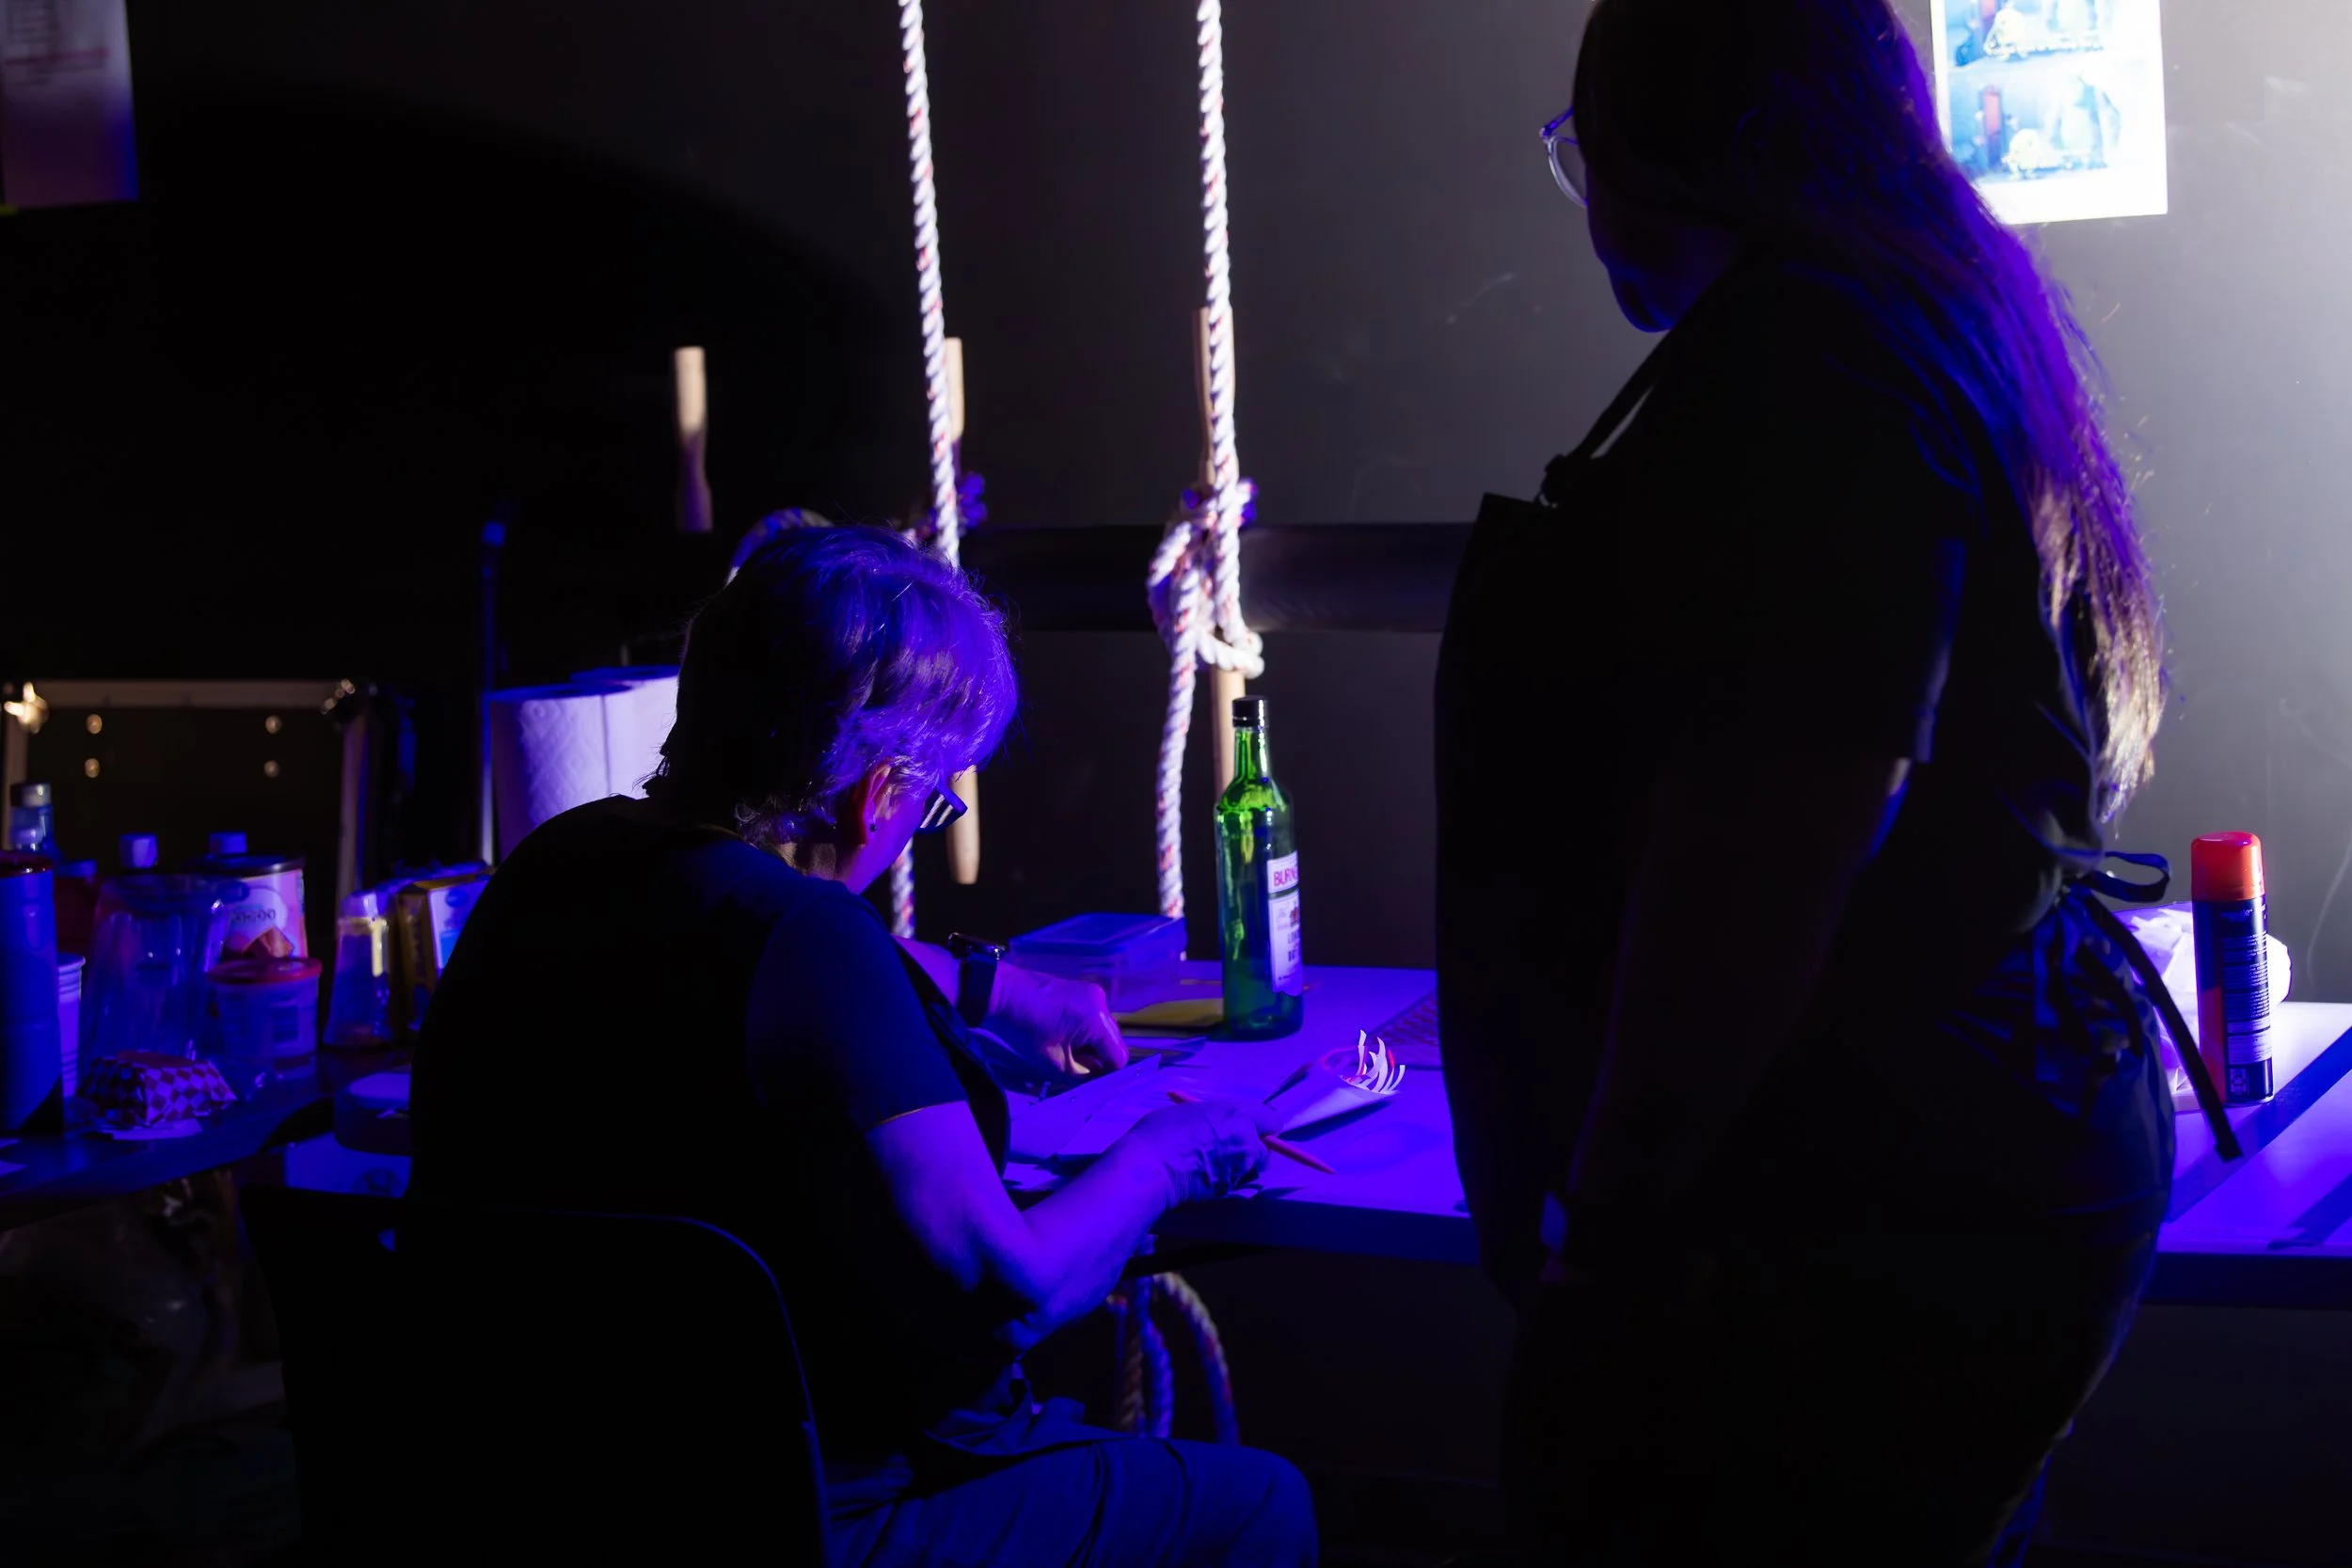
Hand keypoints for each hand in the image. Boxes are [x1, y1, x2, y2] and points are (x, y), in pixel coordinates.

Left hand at [982, 964, 1129, 1083]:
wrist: (1004, 994)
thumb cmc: (1026, 1031)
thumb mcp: (1055, 1062)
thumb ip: (1082, 1074)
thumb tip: (1097, 1075)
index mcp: (1098, 1021)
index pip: (1119, 1056)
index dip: (1108, 1073)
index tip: (1092, 1081)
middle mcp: (1103, 1003)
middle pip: (1113, 1041)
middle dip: (1100, 1058)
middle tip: (1078, 1069)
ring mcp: (1094, 993)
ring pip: (1104, 1029)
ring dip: (1092, 1044)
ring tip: (1069, 1051)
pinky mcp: (1084, 990)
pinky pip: (1095, 1016)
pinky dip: (1086, 1030)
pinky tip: (1066, 1035)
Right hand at [1117, 1100, 1269, 1207]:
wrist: (1148, 1168)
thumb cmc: (1162, 1132)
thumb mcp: (1190, 1112)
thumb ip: (1215, 1118)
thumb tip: (1219, 1125)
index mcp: (1237, 1117)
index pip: (1271, 1120)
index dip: (1262, 1125)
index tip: (1250, 1127)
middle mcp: (1245, 1144)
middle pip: (1264, 1150)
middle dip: (1251, 1150)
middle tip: (1228, 1148)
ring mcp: (1238, 1171)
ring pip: (1252, 1170)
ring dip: (1240, 1168)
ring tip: (1214, 1165)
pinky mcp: (1227, 1192)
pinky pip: (1236, 1186)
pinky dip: (1227, 1183)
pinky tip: (1206, 1178)